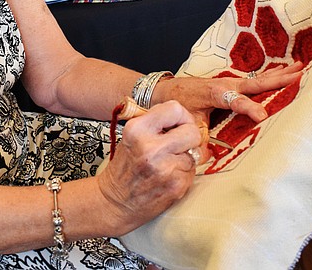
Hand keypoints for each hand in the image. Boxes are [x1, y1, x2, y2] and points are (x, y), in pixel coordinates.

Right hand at [96, 100, 200, 232]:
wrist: (115, 202)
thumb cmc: (125, 168)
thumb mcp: (132, 136)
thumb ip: (156, 123)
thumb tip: (185, 118)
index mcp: (137, 130)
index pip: (175, 108)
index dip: (182, 116)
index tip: (180, 124)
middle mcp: (151, 148)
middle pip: (192, 132)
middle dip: (190, 137)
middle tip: (181, 143)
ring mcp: (165, 168)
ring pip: (196, 153)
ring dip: (187, 157)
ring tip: (169, 163)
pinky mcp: (176, 186)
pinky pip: (193, 171)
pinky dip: (184, 173)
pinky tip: (169, 176)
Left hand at [160, 62, 303, 125]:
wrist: (168, 90)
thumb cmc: (178, 105)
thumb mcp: (187, 122)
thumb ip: (198, 139)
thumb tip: (206, 159)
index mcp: (215, 93)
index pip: (236, 101)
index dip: (250, 109)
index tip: (263, 117)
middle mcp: (226, 84)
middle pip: (256, 83)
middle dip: (277, 80)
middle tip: (299, 75)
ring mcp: (231, 82)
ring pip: (259, 79)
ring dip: (279, 75)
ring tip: (299, 68)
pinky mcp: (233, 84)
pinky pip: (256, 81)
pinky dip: (271, 77)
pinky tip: (283, 72)